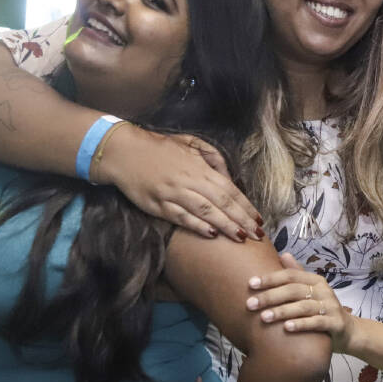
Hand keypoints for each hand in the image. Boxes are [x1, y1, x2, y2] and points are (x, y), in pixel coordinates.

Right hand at [94, 124, 262, 241]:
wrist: (123, 151)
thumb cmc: (160, 147)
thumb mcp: (191, 143)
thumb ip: (213, 159)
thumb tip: (229, 178)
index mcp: (199, 168)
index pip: (229, 190)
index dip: (246, 206)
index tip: (259, 220)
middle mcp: (188, 181)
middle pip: (221, 203)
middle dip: (242, 220)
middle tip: (258, 235)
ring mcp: (172, 194)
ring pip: (204, 212)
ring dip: (225, 226)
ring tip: (241, 238)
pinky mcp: (157, 206)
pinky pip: (181, 218)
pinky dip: (197, 226)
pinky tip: (212, 235)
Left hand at [247, 253, 353, 351]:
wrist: (348, 331)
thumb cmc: (322, 310)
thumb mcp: (311, 291)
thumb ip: (297, 275)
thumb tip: (283, 254)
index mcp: (315, 280)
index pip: (290, 275)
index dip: (270, 279)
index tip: (250, 284)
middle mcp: (323, 291)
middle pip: (293, 290)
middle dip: (270, 296)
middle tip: (250, 304)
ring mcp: (331, 306)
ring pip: (303, 306)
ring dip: (282, 311)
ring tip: (264, 317)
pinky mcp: (335, 322)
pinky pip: (317, 322)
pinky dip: (301, 324)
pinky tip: (287, 328)